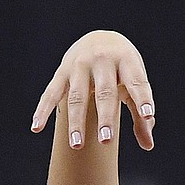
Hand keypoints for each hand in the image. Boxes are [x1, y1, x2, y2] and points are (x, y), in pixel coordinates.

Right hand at [31, 30, 154, 150]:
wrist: (98, 38)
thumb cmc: (122, 68)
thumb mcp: (134, 83)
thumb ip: (140, 113)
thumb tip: (148, 145)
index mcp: (126, 61)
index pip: (136, 82)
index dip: (142, 99)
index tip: (147, 115)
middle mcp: (102, 60)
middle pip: (105, 92)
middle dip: (105, 117)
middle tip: (107, 141)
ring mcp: (79, 65)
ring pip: (77, 97)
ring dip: (76, 122)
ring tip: (76, 146)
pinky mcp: (62, 72)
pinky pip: (51, 93)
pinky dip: (42, 110)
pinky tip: (36, 128)